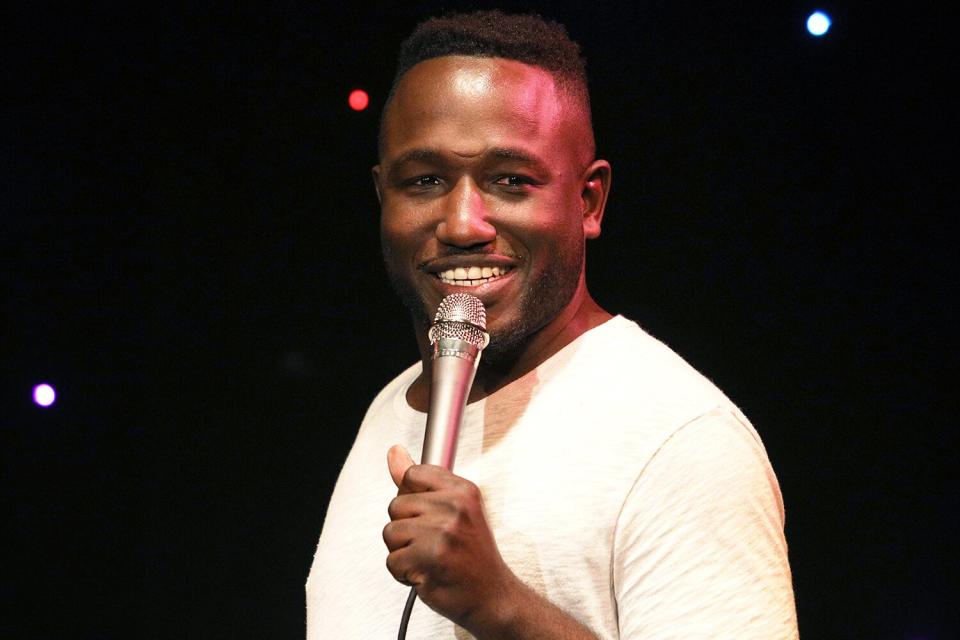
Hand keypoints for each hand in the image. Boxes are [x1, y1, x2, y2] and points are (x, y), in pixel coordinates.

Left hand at [383, 445, 514, 632]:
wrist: (493, 596)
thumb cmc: (472, 554)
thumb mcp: (455, 509)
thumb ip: (421, 483)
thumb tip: (394, 453)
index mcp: (463, 490)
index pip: (413, 474)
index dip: (413, 498)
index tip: (429, 516)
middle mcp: (455, 507)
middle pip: (396, 505)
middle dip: (406, 529)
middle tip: (433, 544)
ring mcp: (443, 532)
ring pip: (390, 533)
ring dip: (403, 552)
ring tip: (429, 558)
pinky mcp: (430, 558)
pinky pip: (392, 561)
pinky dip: (403, 573)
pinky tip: (426, 573)